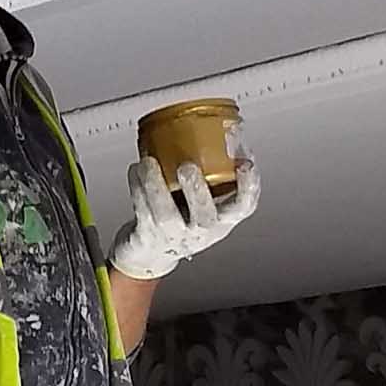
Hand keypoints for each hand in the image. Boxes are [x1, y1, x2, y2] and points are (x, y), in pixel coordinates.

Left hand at [109, 144, 260, 281]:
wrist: (151, 254)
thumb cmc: (182, 220)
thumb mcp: (205, 201)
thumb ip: (214, 174)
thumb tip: (225, 131)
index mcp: (221, 219)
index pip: (244, 206)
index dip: (249, 186)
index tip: (245, 164)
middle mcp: (200, 231)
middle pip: (205, 217)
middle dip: (197, 191)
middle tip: (187, 167)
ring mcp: (174, 236)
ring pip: (166, 214)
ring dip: (156, 185)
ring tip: (148, 162)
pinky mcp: (148, 236)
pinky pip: (142, 211)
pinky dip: (137, 188)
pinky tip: (135, 170)